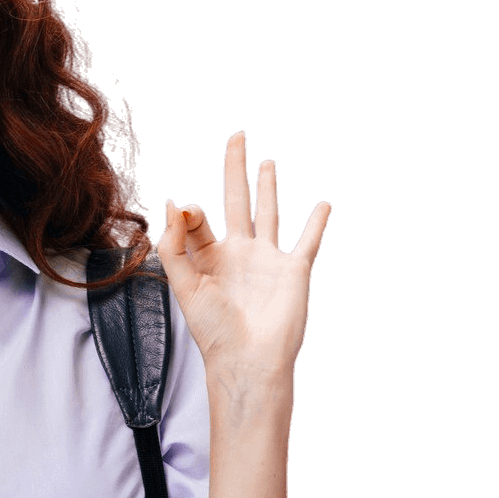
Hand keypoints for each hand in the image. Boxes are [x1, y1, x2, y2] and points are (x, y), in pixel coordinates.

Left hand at [156, 130, 329, 374]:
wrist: (250, 360)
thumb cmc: (214, 331)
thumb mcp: (184, 286)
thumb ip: (175, 245)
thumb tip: (175, 202)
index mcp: (208, 257)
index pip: (197, 219)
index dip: (189, 211)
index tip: (189, 213)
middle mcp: (238, 253)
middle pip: (237, 200)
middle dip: (236, 168)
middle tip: (237, 137)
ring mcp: (267, 260)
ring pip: (269, 213)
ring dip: (269, 187)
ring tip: (268, 162)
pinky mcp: (294, 269)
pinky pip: (308, 241)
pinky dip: (316, 223)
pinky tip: (323, 205)